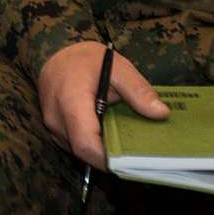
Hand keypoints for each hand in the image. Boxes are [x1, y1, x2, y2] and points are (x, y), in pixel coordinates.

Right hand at [37, 41, 168, 170]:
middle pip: (85, 152)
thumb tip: (161, 113)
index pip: (86, 144)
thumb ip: (138, 89)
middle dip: (110, 155)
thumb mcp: (117, 65)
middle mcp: (56, 118)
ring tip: (122, 136)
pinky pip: (75, 145)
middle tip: (136, 150)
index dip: (108, 159)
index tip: (133, 161)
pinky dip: (93, 142)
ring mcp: (52, 127)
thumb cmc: (85, 58)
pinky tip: (107, 131)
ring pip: (80, 151)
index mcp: (70, 101)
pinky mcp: (55, 131)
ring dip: (101, 148)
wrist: (56, 54)